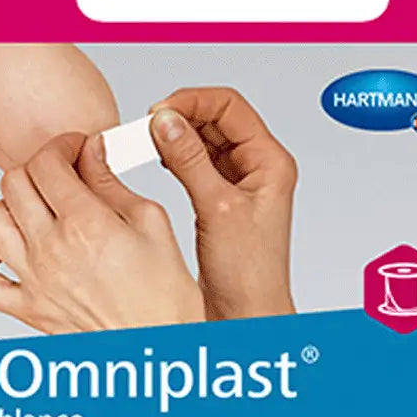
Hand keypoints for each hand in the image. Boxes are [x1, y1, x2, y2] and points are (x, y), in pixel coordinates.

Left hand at [0, 132, 204, 332]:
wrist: (160, 345)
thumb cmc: (165, 296)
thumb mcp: (153, 223)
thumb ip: (112, 184)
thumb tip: (93, 153)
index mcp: (86, 225)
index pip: (47, 163)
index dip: (61, 146)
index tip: (76, 149)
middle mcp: (52, 250)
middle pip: (15, 183)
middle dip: (39, 167)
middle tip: (63, 174)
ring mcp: (34, 280)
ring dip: (9, 205)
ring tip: (37, 209)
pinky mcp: (27, 308)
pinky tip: (9, 249)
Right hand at [149, 88, 296, 320]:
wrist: (246, 314)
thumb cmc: (249, 274)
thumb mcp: (217, 209)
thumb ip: (190, 161)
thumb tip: (166, 121)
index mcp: (270, 163)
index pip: (231, 108)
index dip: (194, 102)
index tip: (160, 111)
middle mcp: (257, 168)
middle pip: (217, 119)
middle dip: (182, 115)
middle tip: (148, 124)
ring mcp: (238, 182)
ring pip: (204, 140)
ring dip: (176, 135)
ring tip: (146, 139)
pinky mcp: (220, 198)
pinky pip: (196, 163)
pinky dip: (174, 156)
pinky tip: (156, 158)